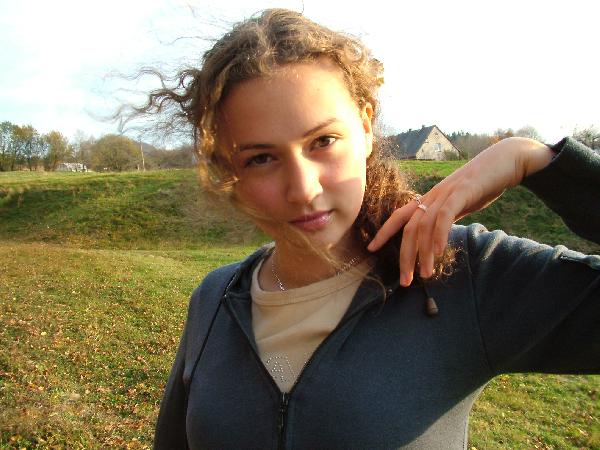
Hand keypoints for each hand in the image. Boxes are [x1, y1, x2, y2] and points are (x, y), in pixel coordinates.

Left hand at [367, 137, 553, 286]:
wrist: (505, 161)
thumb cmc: (483, 185)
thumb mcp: (459, 204)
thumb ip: (446, 218)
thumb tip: (438, 238)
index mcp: (429, 199)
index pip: (399, 216)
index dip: (384, 232)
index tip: (371, 249)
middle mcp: (432, 196)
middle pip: (409, 228)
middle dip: (404, 256)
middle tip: (405, 280)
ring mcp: (445, 194)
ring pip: (425, 226)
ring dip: (423, 253)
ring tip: (424, 274)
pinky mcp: (462, 193)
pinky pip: (445, 216)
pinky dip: (439, 235)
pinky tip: (440, 252)